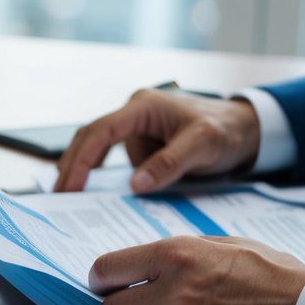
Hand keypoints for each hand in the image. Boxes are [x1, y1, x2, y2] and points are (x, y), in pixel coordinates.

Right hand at [54, 89, 260, 192]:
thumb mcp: (203, 145)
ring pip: (97, 149)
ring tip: (67, 198)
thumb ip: (170, 163)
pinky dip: (100, 176)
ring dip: (82, 171)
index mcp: (143, 107)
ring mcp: (135, 129)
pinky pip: (113, 159)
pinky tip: (92, 195)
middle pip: (89, 138)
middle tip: (58, 197)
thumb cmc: (226, 130)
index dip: (82, 159)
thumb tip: (136, 184)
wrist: (246, 129)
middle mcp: (133, 114)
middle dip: (71, 166)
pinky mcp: (140, 144)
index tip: (70, 186)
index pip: (100, 131)